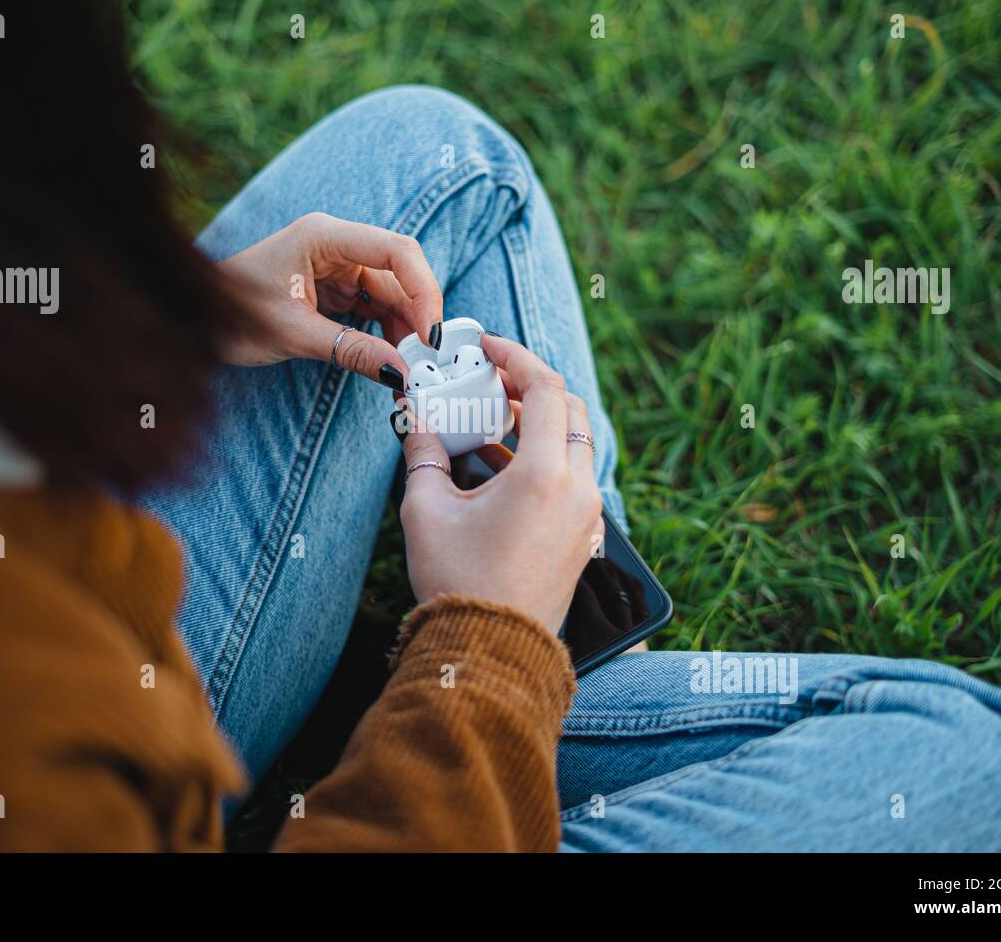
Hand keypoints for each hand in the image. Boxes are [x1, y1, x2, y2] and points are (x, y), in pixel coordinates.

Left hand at [213, 212, 442, 383]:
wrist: (195, 320)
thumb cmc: (230, 313)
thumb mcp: (293, 335)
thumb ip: (350, 350)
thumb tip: (400, 372)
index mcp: (324, 236)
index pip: (396, 252)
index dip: (423, 290)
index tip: (430, 334)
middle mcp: (337, 244)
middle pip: (400, 273)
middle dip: (418, 315)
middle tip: (427, 359)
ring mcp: (338, 266)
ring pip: (391, 295)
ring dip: (404, 330)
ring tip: (411, 369)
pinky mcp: (335, 289)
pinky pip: (374, 309)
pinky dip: (386, 334)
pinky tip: (392, 360)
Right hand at [394, 336, 603, 633]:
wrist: (490, 653)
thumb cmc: (458, 583)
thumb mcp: (427, 510)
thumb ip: (422, 452)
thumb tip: (413, 417)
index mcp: (546, 475)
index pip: (545, 388)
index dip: (515, 356)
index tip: (486, 346)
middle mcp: (578, 490)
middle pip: (568, 410)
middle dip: (530, 387)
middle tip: (490, 381)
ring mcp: (587, 517)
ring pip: (573, 445)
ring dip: (537, 424)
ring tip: (491, 423)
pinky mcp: (582, 538)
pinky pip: (571, 479)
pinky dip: (543, 460)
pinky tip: (501, 468)